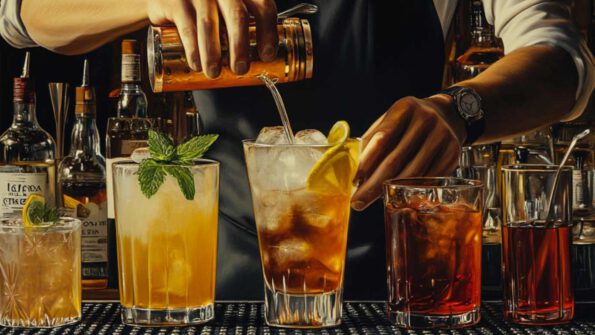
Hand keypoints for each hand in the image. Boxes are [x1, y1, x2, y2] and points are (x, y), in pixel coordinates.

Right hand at [147, 0, 277, 77]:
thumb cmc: (201, 7)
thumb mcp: (226, 11)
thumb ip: (240, 28)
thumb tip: (258, 64)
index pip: (263, 6)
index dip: (268, 32)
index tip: (267, 55)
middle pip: (238, 15)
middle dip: (240, 46)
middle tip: (240, 69)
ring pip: (209, 24)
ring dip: (213, 53)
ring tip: (214, 72)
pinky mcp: (175, 1)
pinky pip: (187, 27)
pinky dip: (193, 49)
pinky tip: (196, 64)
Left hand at [351, 95, 465, 210]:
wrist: (446, 115)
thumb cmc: (408, 122)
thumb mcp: (389, 121)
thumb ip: (372, 141)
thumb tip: (357, 175)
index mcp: (405, 108)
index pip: (382, 139)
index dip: (366, 162)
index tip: (354, 181)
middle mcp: (426, 120)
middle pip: (395, 160)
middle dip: (373, 185)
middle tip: (357, 202)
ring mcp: (442, 136)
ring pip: (412, 173)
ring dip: (391, 191)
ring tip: (373, 202)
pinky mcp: (453, 153)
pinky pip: (429, 178)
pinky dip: (412, 190)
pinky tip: (399, 198)